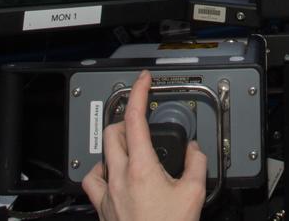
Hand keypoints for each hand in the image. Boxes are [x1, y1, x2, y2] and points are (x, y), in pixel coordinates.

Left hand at [82, 69, 207, 220]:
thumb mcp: (193, 194)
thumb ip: (196, 164)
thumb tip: (194, 151)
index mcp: (141, 168)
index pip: (135, 119)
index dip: (139, 93)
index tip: (144, 80)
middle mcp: (118, 177)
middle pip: (113, 133)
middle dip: (127, 119)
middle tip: (141, 119)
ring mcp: (107, 194)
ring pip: (100, 156)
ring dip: (113, 146)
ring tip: (127, 146)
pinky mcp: (102, 209)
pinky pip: (93, 182)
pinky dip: (101, 172)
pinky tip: (111, 175)